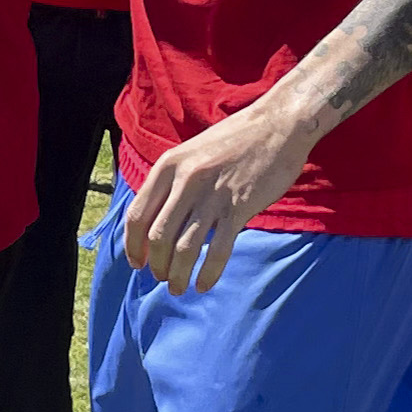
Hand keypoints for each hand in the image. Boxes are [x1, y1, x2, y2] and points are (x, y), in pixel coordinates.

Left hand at [127, 105, 317, 293]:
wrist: (279, 123)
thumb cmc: (236, 139)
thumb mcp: (193, 152)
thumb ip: (174, 181)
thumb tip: (160, 219)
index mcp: (169, 165)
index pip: (137, 215)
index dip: (133, 245)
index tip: (137, 262)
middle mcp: (186, 180)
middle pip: (158, 236)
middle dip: (156, 264)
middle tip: (162, 277)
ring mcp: (212, 194)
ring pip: (184, 248)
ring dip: (178, 275)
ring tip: (178, 288)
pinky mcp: (239, 207)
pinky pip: (217, 250)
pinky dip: (207, 273)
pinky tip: (204, 284)